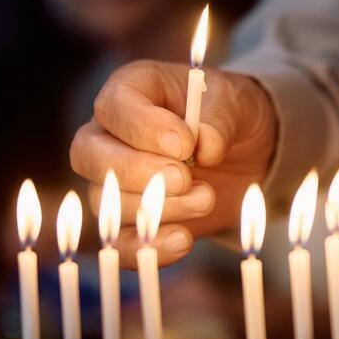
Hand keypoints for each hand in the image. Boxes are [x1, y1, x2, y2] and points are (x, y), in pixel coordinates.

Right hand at [70, 60, 276, 266]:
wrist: (248, 155)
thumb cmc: (232, 116)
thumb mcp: (236, 103)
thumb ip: (219, 119)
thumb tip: (205, 147)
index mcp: (132, 91)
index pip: (113, 106)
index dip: (142, 127)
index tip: (184, 144)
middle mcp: (111, 136)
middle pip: (90, 156)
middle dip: (138, 171)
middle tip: (185, 178)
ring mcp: (115, 182)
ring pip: (106, 202)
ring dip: (158, 208)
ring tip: (206, 198)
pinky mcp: (133, 221)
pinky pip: (121, 243)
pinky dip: (148, 247)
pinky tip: (182, 241)